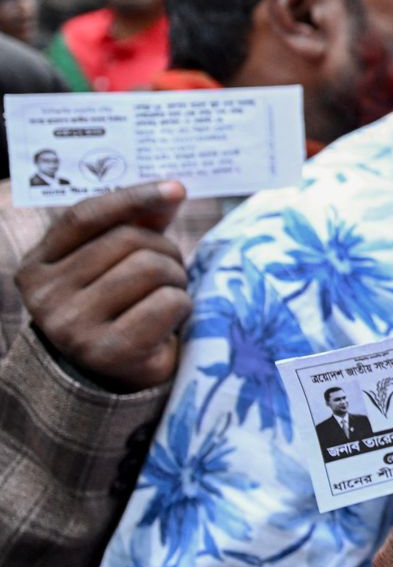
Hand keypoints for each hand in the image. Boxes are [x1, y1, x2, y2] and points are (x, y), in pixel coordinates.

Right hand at [17, 180, 191, 390]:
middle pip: (127, 240)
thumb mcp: (114, 264)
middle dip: (165, 250)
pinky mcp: (108, 352)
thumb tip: (170, 192)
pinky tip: (170, 320)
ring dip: (176, 278)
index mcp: (37, 267)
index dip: (133, 197)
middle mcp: (45, 298)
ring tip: (169, 294)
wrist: (116, 378)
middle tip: (171, 271)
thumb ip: (135, 225)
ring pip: (150, 268)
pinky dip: (182, 305)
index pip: (84, 217)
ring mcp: (72, 327)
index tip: (176, 189)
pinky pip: (166, 302)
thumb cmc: (119, 309)